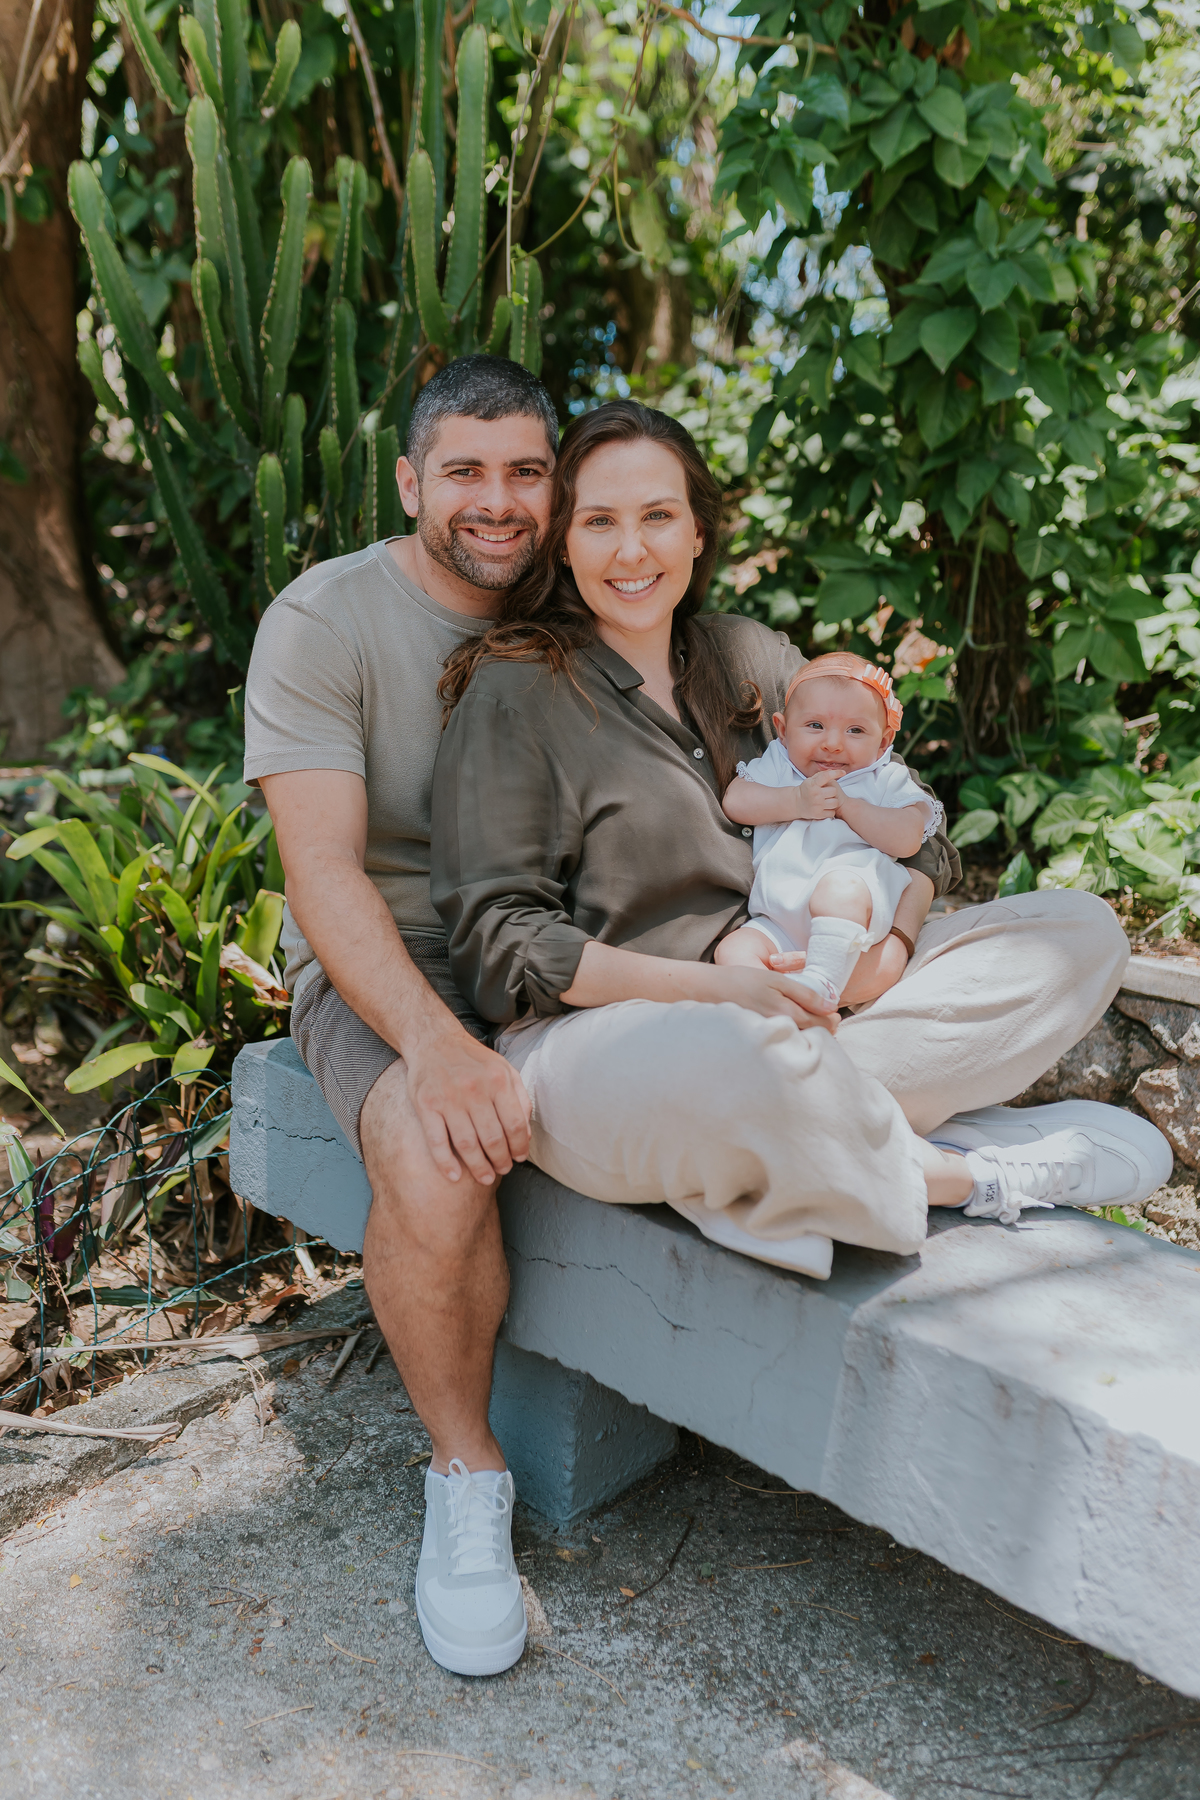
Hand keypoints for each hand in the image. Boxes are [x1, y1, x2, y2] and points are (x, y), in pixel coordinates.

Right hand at [403, 1027, 532, 1186]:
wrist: (434, 1040)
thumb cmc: (473, 1060)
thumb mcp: (504, 1070)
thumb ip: (520, 1099)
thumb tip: (526, 1135)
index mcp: (498, 1081)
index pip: (515, 1125)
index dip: (519, 1147)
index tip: (518, 1158)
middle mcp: (474, 1089)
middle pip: (493, 1139)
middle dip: (500, 1161)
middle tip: (502, 1171)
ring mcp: (448, 1098)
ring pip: (467, 1145)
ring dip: (478, 1167)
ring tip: (485, 1177)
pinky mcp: (426, 1105)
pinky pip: (437, 1142)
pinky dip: (446, 1163)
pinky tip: (455, 1176)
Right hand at [706, 964, 837, 1032]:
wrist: (709, 991)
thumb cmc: (743, 981)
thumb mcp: (777, 980)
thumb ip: (806, 994)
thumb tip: (830, 1007)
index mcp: (787, 1016)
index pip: (822, 1026)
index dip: (832, 1020)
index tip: (835, 1013)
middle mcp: (779, 1032)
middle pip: (812, 1037)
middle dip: (823, 1029)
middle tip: (826, 1017)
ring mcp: (769, 1039)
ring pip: (799, 1040)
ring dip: (808, 1033)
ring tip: (808, 1021)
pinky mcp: (760, 1041)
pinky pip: (784, 1041)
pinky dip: (792, 1035)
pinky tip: (788, 1026)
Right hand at [793, 770, 841, 821]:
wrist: (795, 803)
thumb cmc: (805, 790)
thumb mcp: (810, 780)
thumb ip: (821, 775)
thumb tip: (833, 771)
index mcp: (813, 784)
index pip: (826, 776)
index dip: (836, 773)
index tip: (843, 773)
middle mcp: (815, 794)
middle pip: (834, 791)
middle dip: (831, 792)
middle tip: (826, 793)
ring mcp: (817, 805)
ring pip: (835, 802)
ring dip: (832, 802)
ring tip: (827, 801)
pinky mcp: (818, 814)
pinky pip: (832, 813)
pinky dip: (830, 811)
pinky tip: (825, 807)